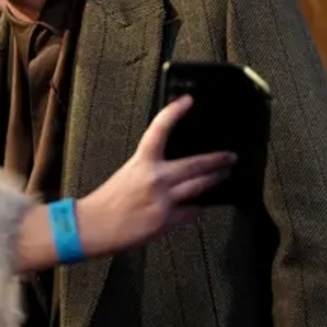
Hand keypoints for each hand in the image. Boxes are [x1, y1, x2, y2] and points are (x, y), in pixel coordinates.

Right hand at [80, 96, 235, 252]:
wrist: (95, 225)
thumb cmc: (108, 200)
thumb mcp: (128, 172)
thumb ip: (151, 168)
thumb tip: (175, 166)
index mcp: (141, 162)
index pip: (159, 129)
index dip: (174, 112)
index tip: (188, 100)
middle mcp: (155, 178)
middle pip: (196, 164)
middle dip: (218, 160)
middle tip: (230, 156)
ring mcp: (164, 200)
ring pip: (200, 186)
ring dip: (216, 180)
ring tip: (225, 175)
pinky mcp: (167, 220)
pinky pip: (192, 210)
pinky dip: (199, 206)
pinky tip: (204, 203)